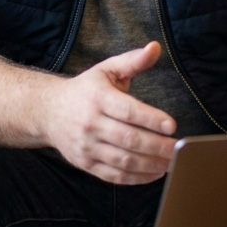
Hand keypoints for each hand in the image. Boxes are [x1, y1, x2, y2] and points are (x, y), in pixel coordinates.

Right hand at [42, 42, 176, 184]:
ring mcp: (87, 146)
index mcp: (98, 97)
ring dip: (150, 164)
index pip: (128, 111)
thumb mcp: (107, 70)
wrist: (49, 111)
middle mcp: (90, 123)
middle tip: (178, 148)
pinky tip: (154, 173)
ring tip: (171, 163)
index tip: (171, 125)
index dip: (151, 119)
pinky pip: (114, 176)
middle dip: (157, 146)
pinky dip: (136, 178)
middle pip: (128, 139)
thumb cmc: (85, 89)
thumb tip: (155, 47)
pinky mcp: (86, 164)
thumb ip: (133, 61)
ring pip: (123, 160)